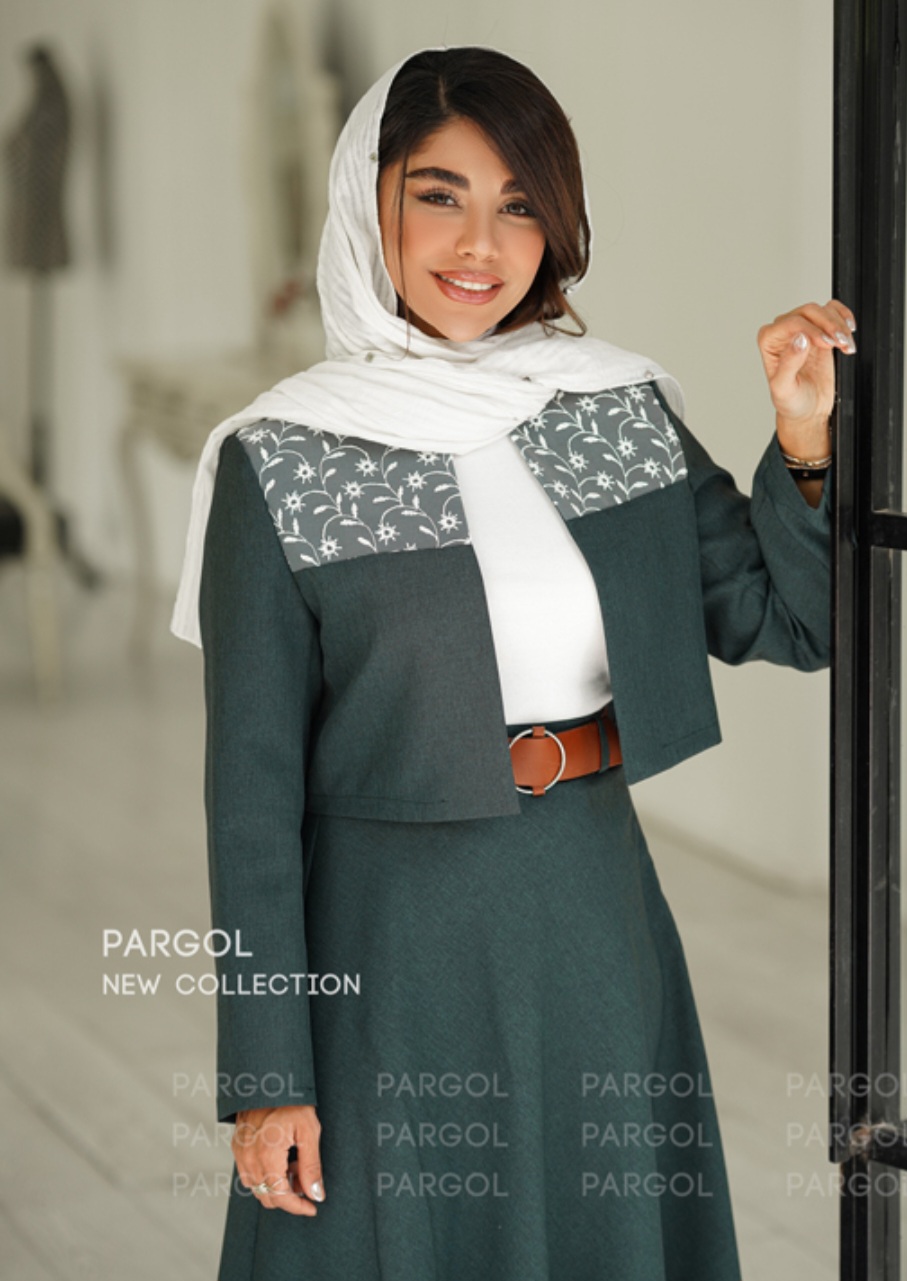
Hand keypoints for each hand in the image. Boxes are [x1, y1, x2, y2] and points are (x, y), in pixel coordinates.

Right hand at [233, 1104, 323, 1215]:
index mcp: (266, 1156)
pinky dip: (267, 1174)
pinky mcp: (238, 1147)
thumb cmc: (292, 1101)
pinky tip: (282, 1158)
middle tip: (306, 1180)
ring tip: (295, 1163)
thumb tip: (315, 1194)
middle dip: (290, 1195)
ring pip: (258, 1187)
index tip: (312, 1207)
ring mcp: (241, 1153)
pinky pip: (250, 1173)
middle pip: (267, 1196)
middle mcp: (248, 1158)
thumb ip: (311, 1167)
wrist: (270, 1079)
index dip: (298, 1206)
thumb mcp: (309, 1132)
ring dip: (277, 1185)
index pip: (281, 1196)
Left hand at [757, 299, 855, 460]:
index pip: (792, 322)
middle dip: (829, 325)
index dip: (812, 330)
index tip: (827, 344)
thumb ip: (788, 364)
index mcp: (769, 340)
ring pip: (823, 310)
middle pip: (809, 311)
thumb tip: (800, 339)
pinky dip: (844, 319)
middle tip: (840, 343)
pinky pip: (833, 311)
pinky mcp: (821, 330)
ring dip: (839, 325)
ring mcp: (804, 328)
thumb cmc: (791, 401)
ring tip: (846, 345)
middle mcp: (784, 331)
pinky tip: (849, 334)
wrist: (808, 409)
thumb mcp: (784, 389)